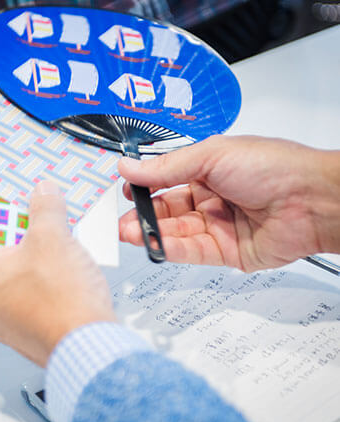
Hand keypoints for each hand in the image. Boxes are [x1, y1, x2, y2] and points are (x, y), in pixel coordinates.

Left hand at [0, 181, 115, 366]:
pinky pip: (18, 294)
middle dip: (2, 231)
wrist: (90, 347)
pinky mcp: (19, 328)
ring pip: (2, 275)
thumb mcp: (53, 237)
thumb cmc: (62, 306)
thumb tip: (43, 194)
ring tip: (43, 236)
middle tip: (19, 212)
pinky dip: (31, 277)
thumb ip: (44, 208)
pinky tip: (54, 264)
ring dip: (20, 254)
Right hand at [119, 135, 339, 271]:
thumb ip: (166, 167)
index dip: (145, 187)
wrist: (312, 200)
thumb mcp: (212, 156)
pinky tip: (154, 245)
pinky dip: (171, 249)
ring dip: (151, 233)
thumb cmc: (276, 167)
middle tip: (121, 220)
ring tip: (130, 232)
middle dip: (142, 216)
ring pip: (176, 233)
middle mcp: (213, 199)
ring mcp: (219, 226)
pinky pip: (192, 252)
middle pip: (168, 211)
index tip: (125, 191)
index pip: (166, 181)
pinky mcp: (227, 252)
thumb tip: (130, 167)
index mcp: (209, 170)